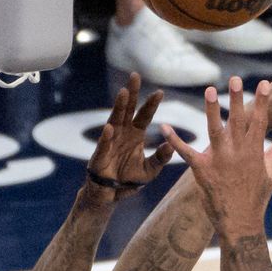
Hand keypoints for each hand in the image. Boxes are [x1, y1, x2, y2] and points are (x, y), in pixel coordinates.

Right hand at [85, 73, 172, 202]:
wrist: (111, 194)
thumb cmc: (128, 179)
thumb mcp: (150, 170)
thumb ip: (160, 158)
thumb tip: (171, 146)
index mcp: (136, 134)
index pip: (144, 115)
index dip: (151, 104)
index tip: (160, 92)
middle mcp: (123, 133)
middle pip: (128, 109)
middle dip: (132, 93)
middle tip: (135, 76)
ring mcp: (110, 141)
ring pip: (115, 119)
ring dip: (119, 107)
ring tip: (123, 93)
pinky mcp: (100, 154)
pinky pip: (104, 144)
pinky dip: (107, 136)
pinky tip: (110, 128)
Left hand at [162, 78, 271, 234]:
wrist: (240, 224)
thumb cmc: (256, 201)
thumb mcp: (270, 176)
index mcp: (254, 152)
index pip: (260, 121)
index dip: (262, 101)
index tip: (263, 83)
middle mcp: (238, 153)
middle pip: (237, 120)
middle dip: (236, 99)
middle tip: (234, 78)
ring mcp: (220, 161)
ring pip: (214, 130)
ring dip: (211, 109)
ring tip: (209, 90)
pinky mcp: (202, 171)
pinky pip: (186, 152)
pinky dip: (174, 140)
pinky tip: (165, 126)